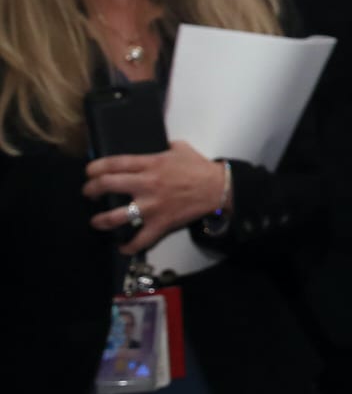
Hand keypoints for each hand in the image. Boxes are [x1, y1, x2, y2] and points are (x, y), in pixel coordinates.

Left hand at [83, 141, 225, 253]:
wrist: (218, 188)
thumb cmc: (200, 168)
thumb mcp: (180, 148)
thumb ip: (163, 147)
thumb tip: (157, 146)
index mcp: (150, 164)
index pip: (113, 163)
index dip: (95, 168)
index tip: (89, 172)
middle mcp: (146, 184)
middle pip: (107, 185)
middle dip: (91, 190)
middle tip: (90, 193)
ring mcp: (151, 206)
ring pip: (116, 216)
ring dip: (101, 220)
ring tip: (97, 220)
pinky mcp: (160, 223)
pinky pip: (140, 239)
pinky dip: (129, 246)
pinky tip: (124, 246)